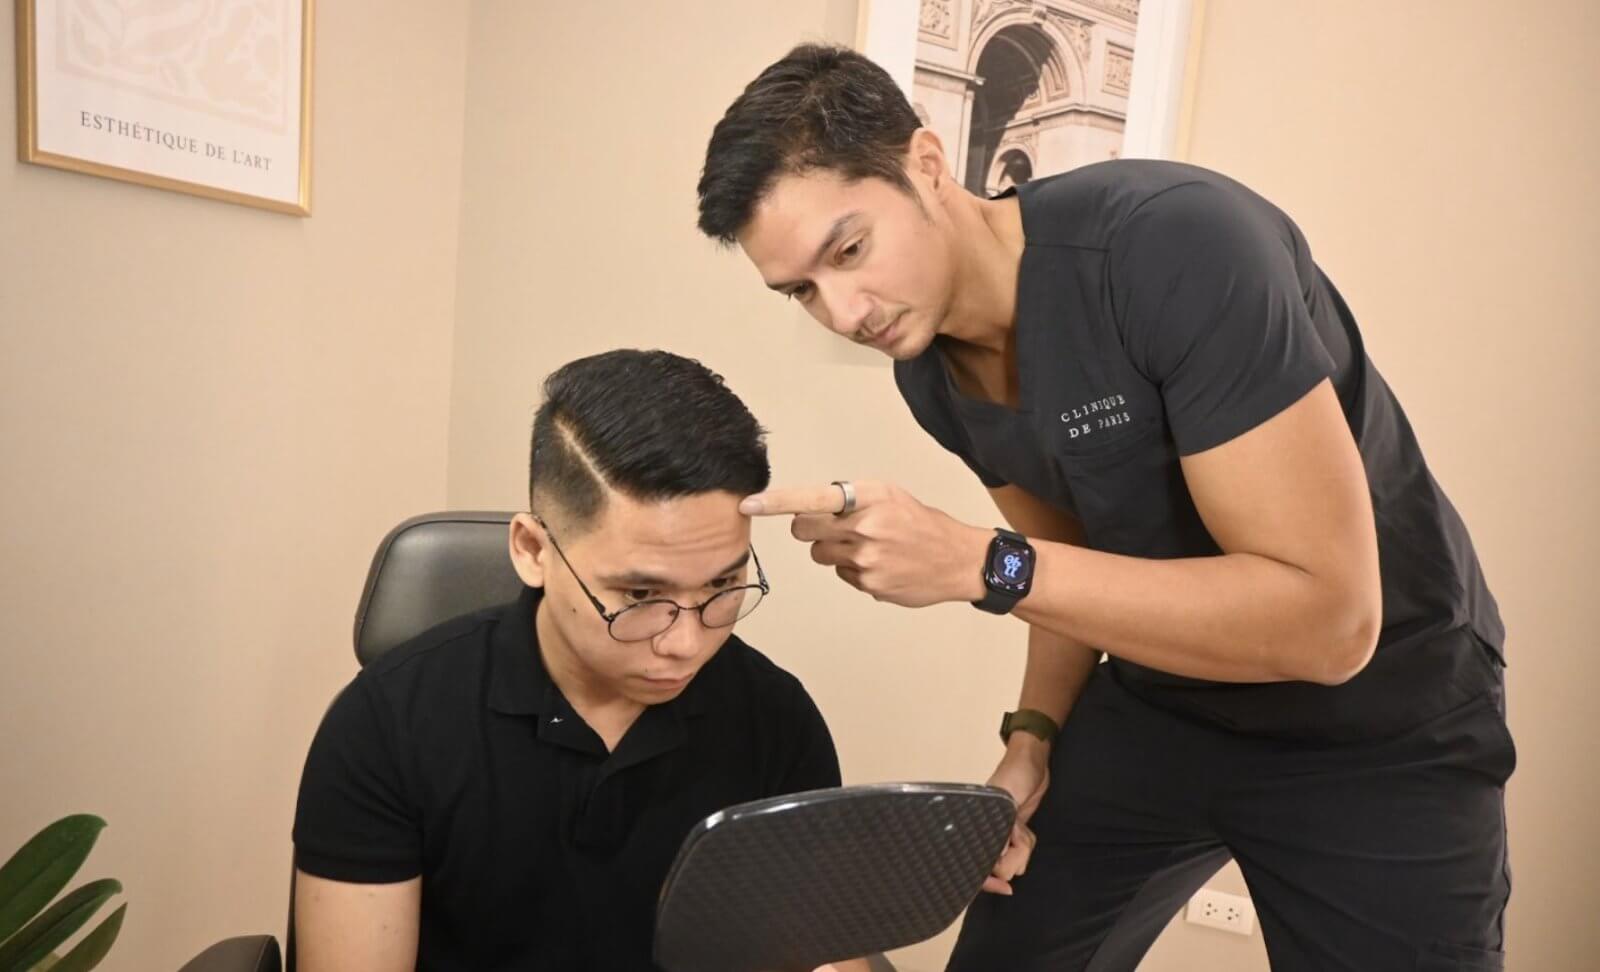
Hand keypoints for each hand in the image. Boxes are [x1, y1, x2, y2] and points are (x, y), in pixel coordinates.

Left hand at [740, 481, 989, 606]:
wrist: (958, 559)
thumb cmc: (921, 523)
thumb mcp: (890, 496)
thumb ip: (850, 499)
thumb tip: (812, 507)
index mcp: (868, 498)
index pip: (811, 498)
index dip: (776, 502)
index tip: (748, 504)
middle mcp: (864, 527)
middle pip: (804, 530)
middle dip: (809, 529)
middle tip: (833, 528)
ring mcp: (866, 559)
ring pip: (820, 555)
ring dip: (834, 550)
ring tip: (868, 547)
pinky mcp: (869, 584)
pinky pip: (842, 575)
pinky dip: (854, 570)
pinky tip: (881, 564)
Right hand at [982, 736, 1050, 894]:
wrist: (1032, 762)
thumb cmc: (1014, 776)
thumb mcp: (1006, 802)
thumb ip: (1004, 830)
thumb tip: (1002, 862)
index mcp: (974, 827)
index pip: (975, 865)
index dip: (988, 882)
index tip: (1005, 888)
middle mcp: (985, 834)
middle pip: (997, 869)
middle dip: (1012, 859)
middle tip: (1018, 838)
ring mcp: (1000, 835)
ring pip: (1013, 862)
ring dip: (1023, 850)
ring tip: (1023, 830)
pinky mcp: (1013, 833)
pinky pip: (1022, 852)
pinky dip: (1027, 844)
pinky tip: (1026, 831)